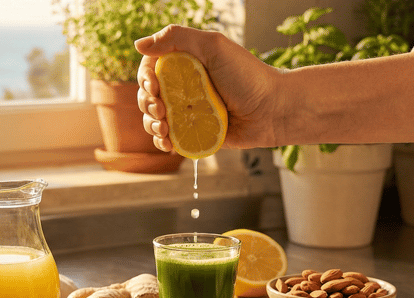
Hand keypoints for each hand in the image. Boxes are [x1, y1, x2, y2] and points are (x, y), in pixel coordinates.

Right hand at [135, 25, 284, 151]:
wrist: (273, 110)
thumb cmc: (249, 76)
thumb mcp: (214, 46)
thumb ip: (177, 38)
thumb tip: (139, 44)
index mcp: (185, 64)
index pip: (150, 68)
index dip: (144, 78)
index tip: (154, 86)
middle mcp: (184, 87)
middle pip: (148, 95)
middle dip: (147, 103)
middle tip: (162, 109)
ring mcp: (189, 111)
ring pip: (154, 118)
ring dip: (151, 124)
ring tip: (164, 127)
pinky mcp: (195, 133)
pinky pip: (169, 138)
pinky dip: (161, 141)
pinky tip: (167, 143)